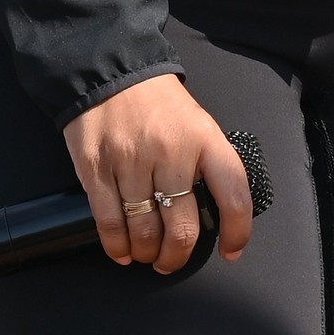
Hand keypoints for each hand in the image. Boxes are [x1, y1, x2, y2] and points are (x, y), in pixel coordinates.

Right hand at [63, 73, 252, 275]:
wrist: (112, 73)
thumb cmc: (160, 105)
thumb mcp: (198, 124)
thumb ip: (206, 164)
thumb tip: (213, 215)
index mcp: (205, 139)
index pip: (234, 194)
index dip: (237, 231)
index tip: (232, 251)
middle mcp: (171, 153)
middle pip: (182, 225)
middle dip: (178, 255)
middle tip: (173, 261)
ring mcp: (131, 163)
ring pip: (144, 230)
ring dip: (147, 253)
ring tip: (149, 255)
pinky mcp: (96, 170)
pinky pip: (109, 222)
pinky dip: (117, 246)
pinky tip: (123, 252)